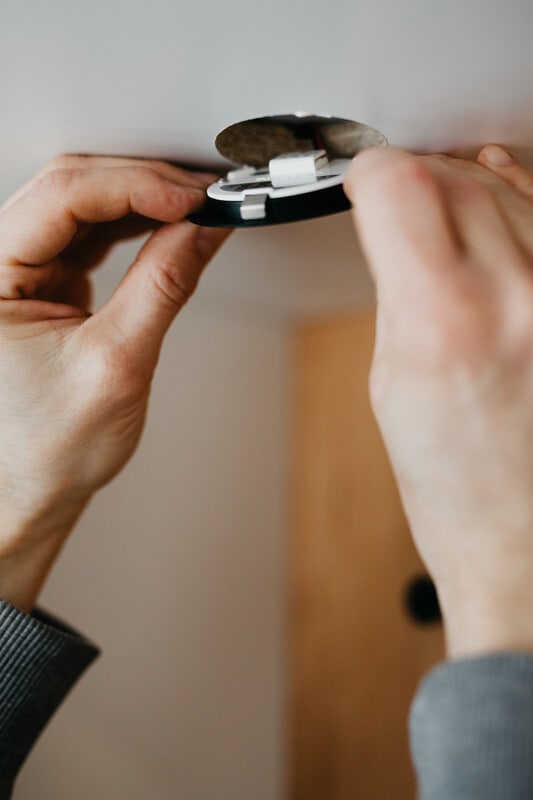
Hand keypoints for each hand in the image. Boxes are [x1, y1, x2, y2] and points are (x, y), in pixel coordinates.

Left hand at [0, 155, 229, 610]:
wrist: (31, 487)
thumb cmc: (46, 447)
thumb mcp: (116, 363)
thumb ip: (163, 286)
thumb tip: (203, 231)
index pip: (61, 198)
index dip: (134, 187)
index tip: (192, 198)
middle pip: (72, 189)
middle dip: (144, 186)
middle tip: (206, 197)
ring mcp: (22, 271)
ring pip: (86, 206)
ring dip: (145, 202)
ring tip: (198, 210)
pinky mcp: (48, 283)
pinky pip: (94, 235)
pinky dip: (138, 227)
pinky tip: (172, 228)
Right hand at [344, 145, 532, 657]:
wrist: (526, 541)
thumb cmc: (458, 488)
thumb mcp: (392, 382)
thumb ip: (397, 287)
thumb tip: (395, 223)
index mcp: (444, 324)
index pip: (400, 186)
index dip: (370, 172)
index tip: (363, 180)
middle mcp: (517, 298)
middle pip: (454, 175)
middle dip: (415, 177)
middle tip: (395, 196)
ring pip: (507, 185)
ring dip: (465, 183)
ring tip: (440, 203)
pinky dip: (517, 193)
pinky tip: (497, 190)